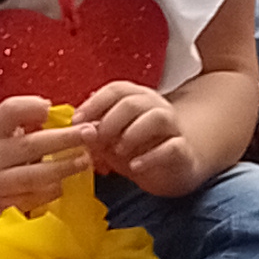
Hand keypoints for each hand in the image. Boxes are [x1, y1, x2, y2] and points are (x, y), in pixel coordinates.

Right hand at [0, 94, 92, 211]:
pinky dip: (51, 191)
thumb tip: (54, 110)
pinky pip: (31, 200)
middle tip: (91, 134)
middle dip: (65, 139)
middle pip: (30, 146)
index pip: (9, 112)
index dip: (30, 108)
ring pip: (33, 177)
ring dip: (64, 169)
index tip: (50, 108)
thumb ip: (21, 114)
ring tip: (86, 160)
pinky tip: (66, 183)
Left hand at [76, 80, 203, 196]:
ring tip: (118, 151)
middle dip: (110, 121)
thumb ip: (97, 134)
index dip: (94, 103)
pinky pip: (171, 147)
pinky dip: (150, 157)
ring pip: (157, 118)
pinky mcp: (182, 149)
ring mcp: (172, 127)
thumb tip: (81, 129)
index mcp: (137, 99)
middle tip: (97, 140)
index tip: (76, 121)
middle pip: (133, 102)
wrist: (173, 168)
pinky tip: (135, 166)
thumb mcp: (112, 142)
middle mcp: (156, 107)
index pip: (116, 89)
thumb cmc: (138, 150)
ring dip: (132, 134)